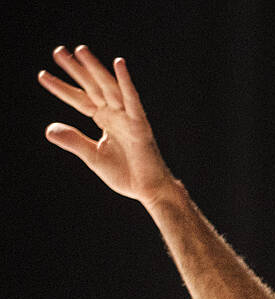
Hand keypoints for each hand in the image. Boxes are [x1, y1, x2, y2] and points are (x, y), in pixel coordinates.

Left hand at [38, 46, 175, 203]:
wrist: (150, 190)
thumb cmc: (127, 175)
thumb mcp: (93, 156)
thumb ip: (74, 141)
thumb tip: (49, 129)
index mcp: (106, 120)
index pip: (80, 99)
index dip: (62, 88)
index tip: (43, 75)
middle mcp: (116, 114)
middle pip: (92, 87)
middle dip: (76, 70)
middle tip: (58, 51)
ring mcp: (128, 117)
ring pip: (109, 88)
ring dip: (95, 69)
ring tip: (80, 50)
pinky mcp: (140, 124)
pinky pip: (132, 100)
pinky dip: (126, 82)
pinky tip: (119, 64)